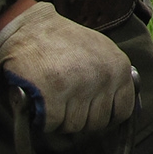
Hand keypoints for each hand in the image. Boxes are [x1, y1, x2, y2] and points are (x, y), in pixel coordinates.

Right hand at [0, 1, 135, 133]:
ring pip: (75, 126)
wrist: (29, 26)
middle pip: (97, 123)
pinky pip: (53, 125)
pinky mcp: (53, 96)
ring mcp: (79, 88)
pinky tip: (42, 101)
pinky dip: (44, 119)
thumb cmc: (63, 39)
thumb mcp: (101, 50)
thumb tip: (117, 106)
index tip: (92, 111)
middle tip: (66, 101)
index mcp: (118, 67)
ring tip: (53, 97)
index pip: (123, 111)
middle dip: (80, 117)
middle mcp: (103, 78)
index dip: (106, 115)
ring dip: (61, 119)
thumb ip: (113, 77)